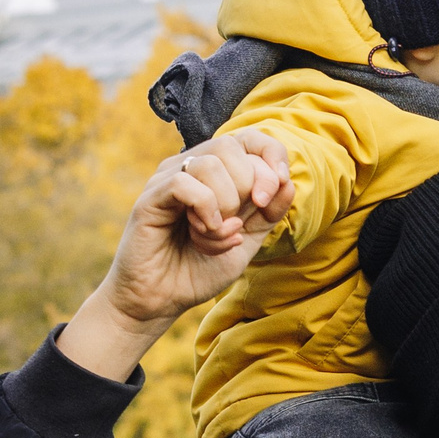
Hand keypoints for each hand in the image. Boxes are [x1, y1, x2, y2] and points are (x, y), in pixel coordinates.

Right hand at [59, 133, 295, 379]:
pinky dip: (204, 209)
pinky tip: (201, 232)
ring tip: (213, 234)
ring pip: (210, 163)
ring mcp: (168, 178)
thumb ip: (268, 212)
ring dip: (224, 205)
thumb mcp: (247, 239)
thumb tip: (287, 182)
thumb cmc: (200, 267)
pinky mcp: (151, 197)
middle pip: (231, 147)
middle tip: (235, 224)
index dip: (270, 159)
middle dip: (247, 188)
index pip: (250, 138)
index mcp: (218, 173)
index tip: (269, 198)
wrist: (162, 299)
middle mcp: (192, 168)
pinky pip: (185, 183)